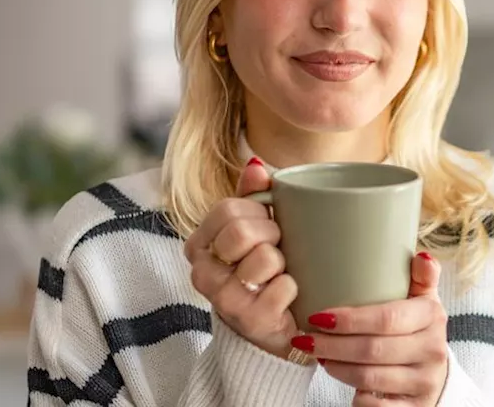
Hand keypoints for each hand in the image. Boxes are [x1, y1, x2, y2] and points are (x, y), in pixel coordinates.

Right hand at [183, 158, 298, 358]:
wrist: (276, 328)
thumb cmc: (265, 271)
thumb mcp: (256, 228)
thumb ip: (253, 195)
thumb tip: (255, 166)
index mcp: (200, 243)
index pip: (229, 208)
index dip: (259, 213)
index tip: (268, 225)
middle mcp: (202, 271)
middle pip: (241, 231)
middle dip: (272, 235)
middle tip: (279, 250)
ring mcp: (222, 299)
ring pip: (264, 258)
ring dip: (284, 263)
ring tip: (281, 274)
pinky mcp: (248, 321)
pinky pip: (283, 286)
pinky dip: (294, 287)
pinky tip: (288, 296)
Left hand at [295, 252, 448, 405]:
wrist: (435, 377)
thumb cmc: (417, 331)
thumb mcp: (423, 301)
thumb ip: (422, 277)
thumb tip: (421, 256)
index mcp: (433, 317)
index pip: (387, 318)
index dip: (349, 319)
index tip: (318, 316)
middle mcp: (433, 351)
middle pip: (372, 350)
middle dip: (331, 345)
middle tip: (305, 339)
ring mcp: (424, 382)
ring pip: (368, 379)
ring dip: (336, 367)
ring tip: (317, 356)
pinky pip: (375, 406)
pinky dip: (354, 396)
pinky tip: (342, 379)